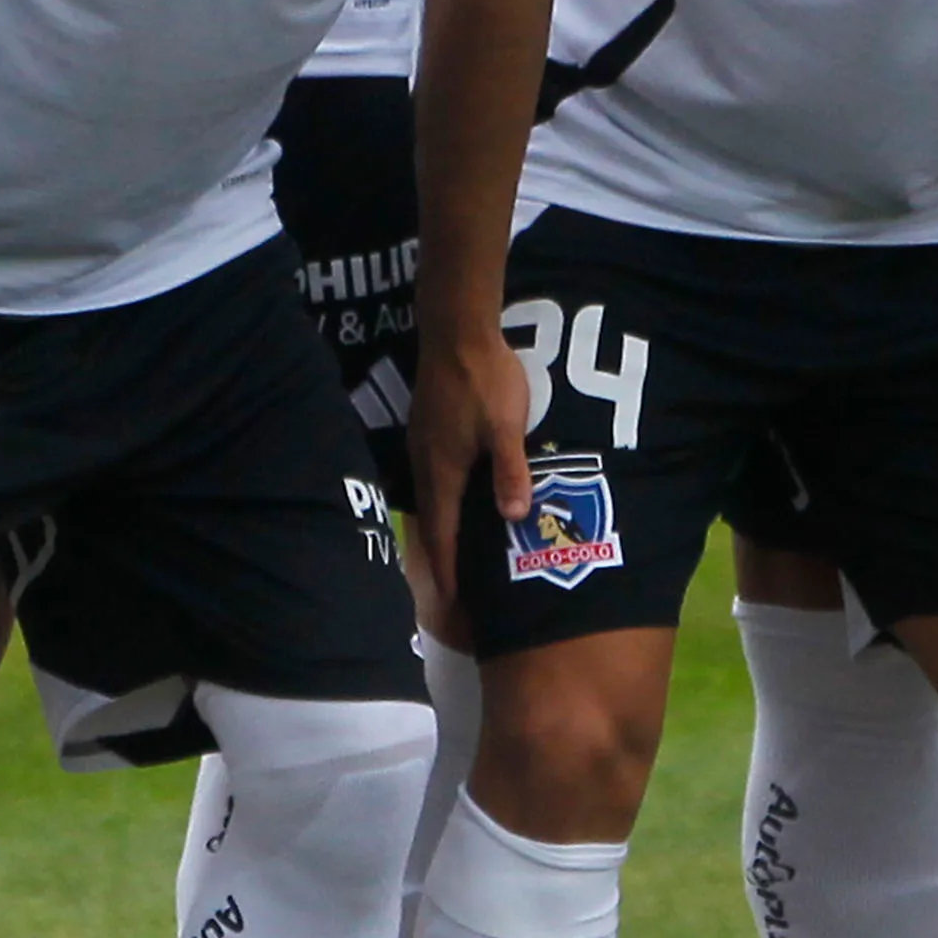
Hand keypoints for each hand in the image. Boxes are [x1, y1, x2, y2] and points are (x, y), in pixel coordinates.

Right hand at [406, 312, 534, 639]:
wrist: (458, 331)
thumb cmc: (485, 379)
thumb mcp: (507, 427)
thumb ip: (509, 472)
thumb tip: (513, 518)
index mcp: (444, 472)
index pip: (442, 534)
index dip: (448, 571)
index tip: (452, 606)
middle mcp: (426, 466)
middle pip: (432, 524)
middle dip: (442, 562)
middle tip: (453, 596)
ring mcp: (424, 447)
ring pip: (431, 503)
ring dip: (441, 534)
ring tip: (454, 561)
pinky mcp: (430, 432)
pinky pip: (433, 483)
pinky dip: (443, 507)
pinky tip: (457, 508)